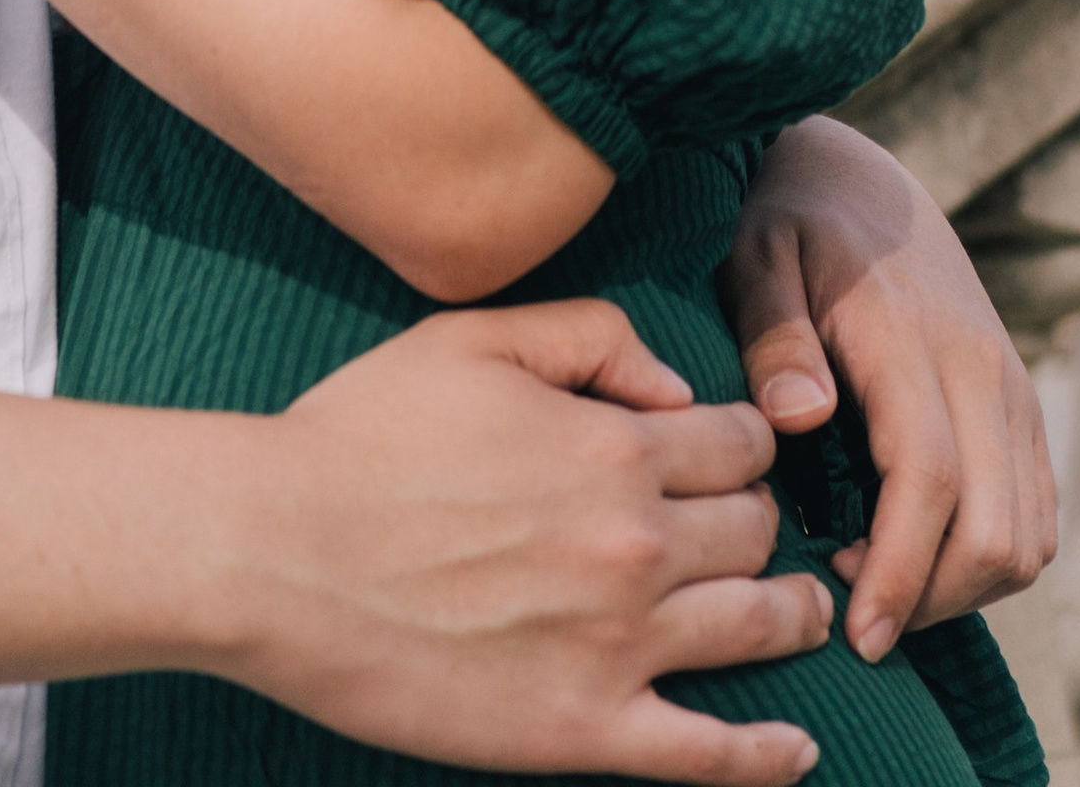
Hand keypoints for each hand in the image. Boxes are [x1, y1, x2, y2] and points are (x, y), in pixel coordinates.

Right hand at [233, 303, 828, 775]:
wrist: (278, 550)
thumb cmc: (362, 435)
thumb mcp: (470, 338)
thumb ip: (588, 335)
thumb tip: (674, 386)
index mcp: (613, 447)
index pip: (739, 444)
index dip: (744, 442)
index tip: (733, 454)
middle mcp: (636, 545)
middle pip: (757, 532)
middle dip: (762, 522)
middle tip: (752, 529)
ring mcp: (618, 645)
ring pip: (757, 628)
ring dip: (793, 616)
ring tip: (801, 615)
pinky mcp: (584, 730)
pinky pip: (711, 755)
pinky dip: (768, 757)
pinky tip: (797, 751)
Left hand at [722, 115, 1055, 660]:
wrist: (864, 180)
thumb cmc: (790, 224)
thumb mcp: (756, 258)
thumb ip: (773, 336)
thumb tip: (798, 418)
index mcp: (912, 338)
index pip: (930, 481)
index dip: (901, 570)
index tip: (856, 632)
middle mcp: (983, 371)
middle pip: (996, 530)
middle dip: (932, 600)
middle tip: (854, 618)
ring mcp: (1014, 392)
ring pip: (1030, 538)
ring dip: (964, 589)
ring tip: (879, 588)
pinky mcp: (1023, 411)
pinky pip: (1036, 516)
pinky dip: (990, 559)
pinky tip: (916, 556)